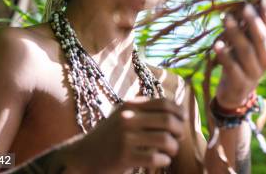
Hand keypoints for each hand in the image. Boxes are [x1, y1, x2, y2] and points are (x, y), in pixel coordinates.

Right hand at [69, 97, 185, 172]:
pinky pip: (155, 158)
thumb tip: (176, 109)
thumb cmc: (109, 136)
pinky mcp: (123, 157)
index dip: (178, 111)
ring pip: (164, 139)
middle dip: (179, 130)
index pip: (163, 103)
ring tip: (171, 152)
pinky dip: (164, 160)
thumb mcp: (123, 116)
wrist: (82, 156)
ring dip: (173, 147)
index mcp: (130, 105)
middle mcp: (128, 118)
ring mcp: (125, 137)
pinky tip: (162, 161)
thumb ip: (144, 110)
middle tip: (179, 138)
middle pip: (167, 120)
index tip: (183, 120)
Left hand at [213, 0, 265, 109]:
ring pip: (246, 51)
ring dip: (236, 33)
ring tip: (226, 18)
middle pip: (261, 39)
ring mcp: (254, 73)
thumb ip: (250, 29)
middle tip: (245, 6)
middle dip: (254, 22)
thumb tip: (247, 2)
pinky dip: (225, 55)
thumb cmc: (241, 63)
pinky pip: (232, 67)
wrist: (236, 95)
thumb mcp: (249, 47)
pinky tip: (217, 44)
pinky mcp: (240, 83)